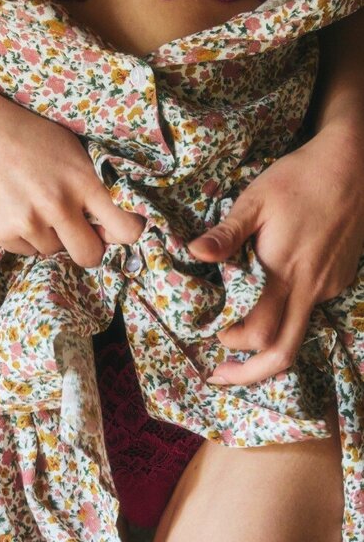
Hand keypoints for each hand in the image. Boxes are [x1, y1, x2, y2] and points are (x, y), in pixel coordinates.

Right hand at [0, 88, 145, 267]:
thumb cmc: (30, 137)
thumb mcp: (73, 151)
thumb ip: (94, 186)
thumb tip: (111, 228)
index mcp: (83, 182)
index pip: (126, 228)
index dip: (128, 235)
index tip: (120, 231)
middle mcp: (58, 206)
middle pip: (90, 255)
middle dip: (88, 248)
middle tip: (80, 234)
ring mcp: (29, 222)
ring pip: (54, 251)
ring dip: (51, 236)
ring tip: (35, 205)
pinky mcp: (3, 232)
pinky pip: (27, 251)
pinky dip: (26, 237)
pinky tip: (16, 208)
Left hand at [186, 123, 363, 385]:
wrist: (357, 165)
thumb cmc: (300, 177)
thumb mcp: (256, 198)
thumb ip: (227, 232)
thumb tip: (195, 253)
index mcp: (284, 271)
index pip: (260, 332)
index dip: (235, 342)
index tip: (214, 335)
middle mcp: (309, 287)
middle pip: (284, 352)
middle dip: (251, 373)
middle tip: (220, 376)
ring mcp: (328, 286)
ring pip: (298, 334)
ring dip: (268, 348)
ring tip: (239, 350)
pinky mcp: (339, 279)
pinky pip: (310, 310)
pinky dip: (286, 318)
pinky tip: (269, 304)